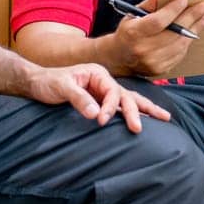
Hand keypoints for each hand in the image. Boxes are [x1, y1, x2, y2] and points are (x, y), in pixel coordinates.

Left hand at [23, 63, 172, 132]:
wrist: (37, 83)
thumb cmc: (48, 82)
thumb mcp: (61, 87)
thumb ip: (78, 98)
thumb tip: (95, 113)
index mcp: (97, 74)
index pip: (111, 92)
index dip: (109, 107)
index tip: (100, 121)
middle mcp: (104, 81)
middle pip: (126, 96)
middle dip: (135, 111)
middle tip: (139, 129)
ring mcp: (104, 92)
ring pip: (130, 100)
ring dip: (146, 109)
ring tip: (166, 118)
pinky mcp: (101, 102)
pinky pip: (121, 107)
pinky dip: (135, 112)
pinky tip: (147, 118)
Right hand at [108, 0, 203, 76]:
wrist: (119, 58)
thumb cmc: (128, 32)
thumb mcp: (132, 15)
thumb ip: (148, 4)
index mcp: (133, 33)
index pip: (157, 22)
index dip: (172, 11)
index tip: (184, 0)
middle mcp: (142, 49)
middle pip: (172, 33)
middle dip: (190, 18)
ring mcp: (152, 62)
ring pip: (179, 44)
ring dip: (194, 30)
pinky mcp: (160, 70)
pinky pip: (179, 54)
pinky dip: (187, 41)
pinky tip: (195, 31)